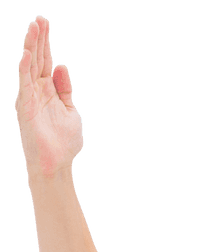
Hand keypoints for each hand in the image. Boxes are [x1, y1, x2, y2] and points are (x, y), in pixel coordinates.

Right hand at [15, 16, 83, 179]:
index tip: (46, 24)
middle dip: (39, 39)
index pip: (45, 61)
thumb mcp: (70, 111)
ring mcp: (30, 96)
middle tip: (40, 18)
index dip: (46, 43)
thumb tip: (61, 67)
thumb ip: (64, 90)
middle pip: (37, 58)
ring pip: (29, 65)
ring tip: (34, 26)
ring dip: (31, 46)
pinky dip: (26, 67)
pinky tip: (29, 53)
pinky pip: (24, 82)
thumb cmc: (63, 142)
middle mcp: (37, 90)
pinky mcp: (25, 105)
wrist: (56, 163)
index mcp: (49, 91)